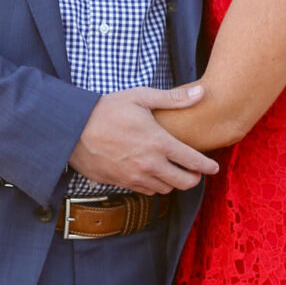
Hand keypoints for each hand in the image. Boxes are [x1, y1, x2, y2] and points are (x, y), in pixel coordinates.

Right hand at [70, 86, 219, 194]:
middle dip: (194, 179)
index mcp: (159, 143)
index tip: (214, 168)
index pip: (193, 161)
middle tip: (195, 172)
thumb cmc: (106, 109)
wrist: (72, 129)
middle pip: (183, 183)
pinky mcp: (121, 183)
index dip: (207, 166)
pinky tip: (151, 173)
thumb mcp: (141, 97)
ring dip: (172, 182)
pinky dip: (153, 185)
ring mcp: (135, 177)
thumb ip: (174, 99)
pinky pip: (145, 191)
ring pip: (165, 189)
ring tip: (172, 171)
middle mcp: (150, 164)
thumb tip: (202, 93)